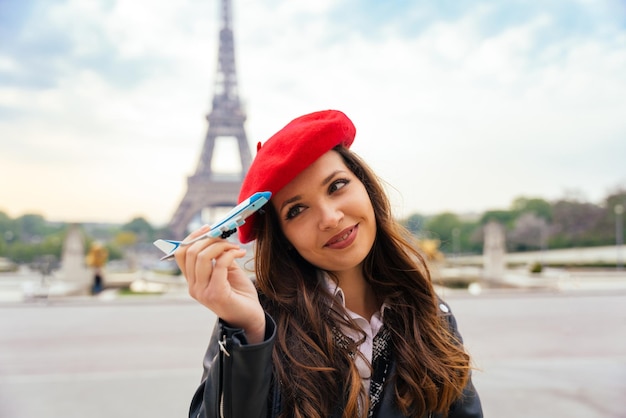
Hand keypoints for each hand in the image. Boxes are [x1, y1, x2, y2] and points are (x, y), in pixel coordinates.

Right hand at [174, 225, 265, 343]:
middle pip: (190, 252)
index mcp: (192, 281)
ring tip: (235, 247)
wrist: (250, 318)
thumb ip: (219, 257)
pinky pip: (219, 265)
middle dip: (209, 239)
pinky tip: (240, 253)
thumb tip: (217, 237)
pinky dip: (230, 254)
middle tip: (227, 238)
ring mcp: (202, 292)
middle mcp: (193, 287)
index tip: (209, 228)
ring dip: (221, 245)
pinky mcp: (216, 294)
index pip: (181, 253)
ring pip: (202, 257)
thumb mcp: (227, 271)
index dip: (193, 237)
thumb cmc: (239, 294)